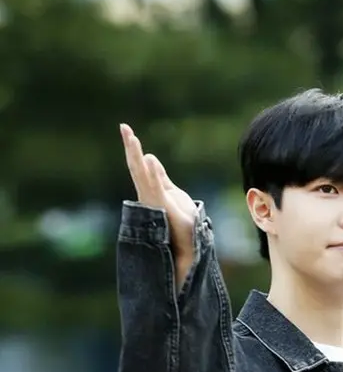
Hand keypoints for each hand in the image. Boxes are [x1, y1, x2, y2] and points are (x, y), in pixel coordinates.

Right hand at [120, 123, 197, 259]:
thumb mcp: (172, 193)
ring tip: (132, 138)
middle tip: (124, 127)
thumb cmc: (181, 222)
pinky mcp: (162, 206)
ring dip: (137, 156)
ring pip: (143, 175)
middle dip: (130, 147)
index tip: (127, 129)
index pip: (139, 165)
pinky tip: (149, 159)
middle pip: (137, 167)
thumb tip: (150, 158)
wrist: (188, 244)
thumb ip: (161, 177)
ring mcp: (153, 201)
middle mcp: (148, 195)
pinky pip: (156, 187)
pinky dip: (153, 174)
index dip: (133, 148)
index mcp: (150, 190)